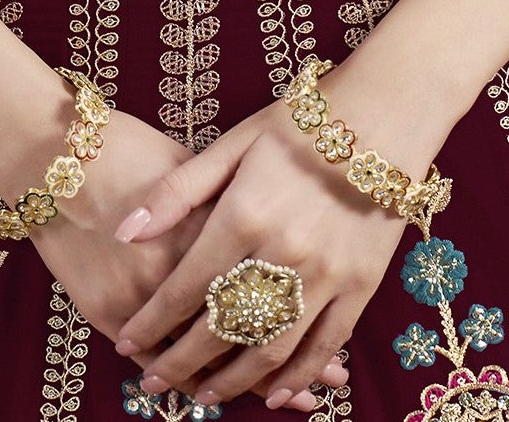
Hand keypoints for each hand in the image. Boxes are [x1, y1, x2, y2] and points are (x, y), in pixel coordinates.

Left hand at [111, 99, 400, 410]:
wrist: (383, 114)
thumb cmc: (300, 124)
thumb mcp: (234, 144)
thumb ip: (178, 190)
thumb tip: (125, 230)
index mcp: (245, 215)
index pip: (187, 287)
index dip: (153, 321)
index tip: (127, 343)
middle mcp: (283, 253)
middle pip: (223, 327)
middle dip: (181, 361)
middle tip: (151, 382)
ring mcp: (326, 275)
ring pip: (271, 347)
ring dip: (233, 380)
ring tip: (203, 397)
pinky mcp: (362, 285)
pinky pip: (324, 345)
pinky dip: (297, 375)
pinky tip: (273, 393)